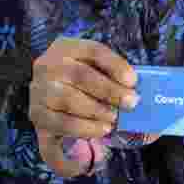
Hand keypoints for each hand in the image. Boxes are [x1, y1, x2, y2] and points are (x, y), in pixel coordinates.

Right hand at [29, 38, 138, 177]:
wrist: (59, 98)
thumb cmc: (88, 83)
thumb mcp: (99, 72)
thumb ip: (118, 81)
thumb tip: (146, 100)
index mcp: (66, 47)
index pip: (93, 50)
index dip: (115, 65)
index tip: (133, 81)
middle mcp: (47, 66)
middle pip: (79, 75)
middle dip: (109, 90)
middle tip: (131, 103)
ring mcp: (38, 92)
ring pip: (67, 99)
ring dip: (95, 112)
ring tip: (112, 122)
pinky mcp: (37, 116)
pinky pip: (58, 125)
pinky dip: (80, 132)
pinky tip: (98, 135)